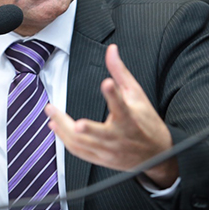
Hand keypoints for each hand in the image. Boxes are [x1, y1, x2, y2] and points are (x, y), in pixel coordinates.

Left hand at [45, 44, 178, 187]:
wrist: (157, 154)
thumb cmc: (146, 121)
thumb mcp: (136, 94)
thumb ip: (120, 72)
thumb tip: (112, 49)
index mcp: (130, 119)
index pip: (121, 106)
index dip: (113, 94)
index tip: (106, 83)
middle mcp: (119, 137)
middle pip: (93, 132)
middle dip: (69, 123)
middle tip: (51, 108)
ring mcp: (109, 151)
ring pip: (81, 143)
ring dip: (61, 129)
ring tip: (50, 114)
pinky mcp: (102, 160)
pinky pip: (80, 152)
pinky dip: (65, 140)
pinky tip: (55, 127)